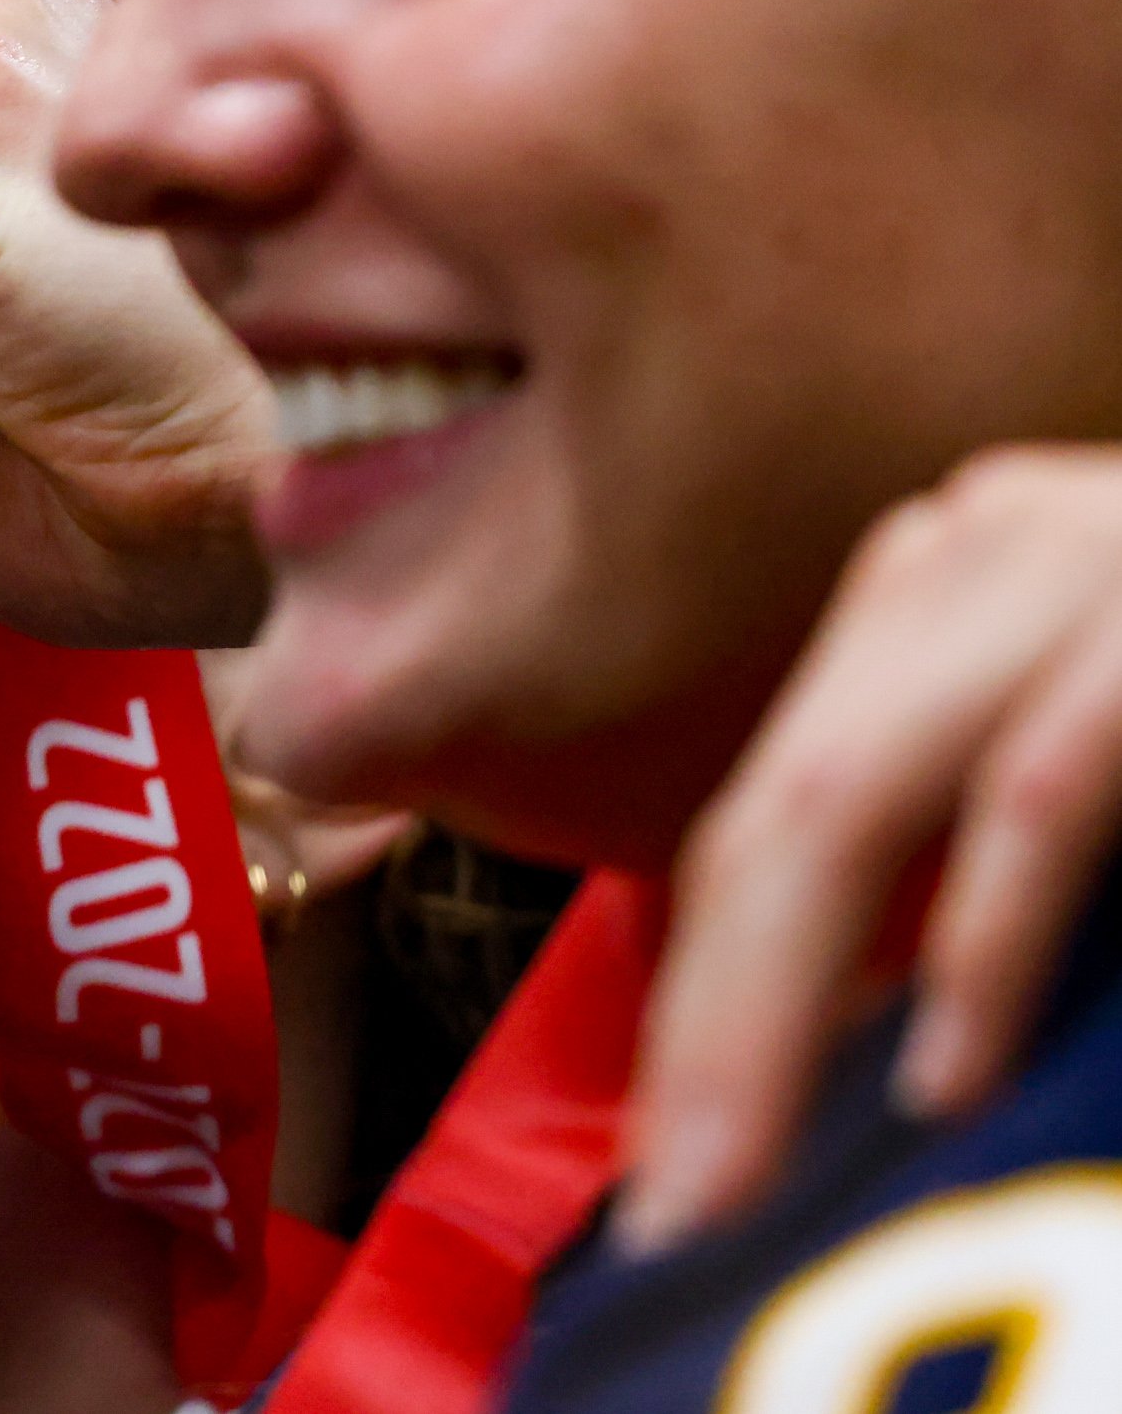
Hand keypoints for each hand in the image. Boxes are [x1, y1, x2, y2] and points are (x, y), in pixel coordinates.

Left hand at [620, 445, 1121, 1248]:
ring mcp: (1082, 561)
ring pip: (853, 798)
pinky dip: (981, 940)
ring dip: (781, 1006)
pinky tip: (944, 1073)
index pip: (774, 806)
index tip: (671, 1156)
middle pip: (787, 811)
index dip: (706, 988)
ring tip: (746, 1167)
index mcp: (953, 581)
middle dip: (713, 1022)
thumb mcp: (1093, 733)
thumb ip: (981, 849)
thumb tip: (849, 1021)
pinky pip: (1038, 788)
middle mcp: (986, 547)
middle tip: (678, 1203)